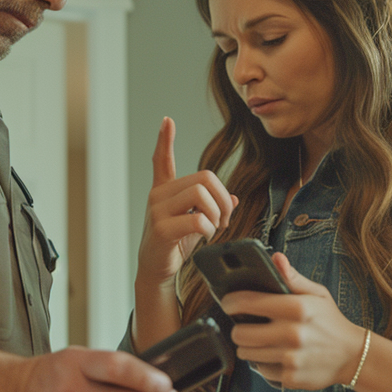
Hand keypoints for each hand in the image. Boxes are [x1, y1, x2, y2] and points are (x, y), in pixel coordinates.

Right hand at [136, 117, 237, 287]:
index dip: (164, 140)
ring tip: (214, 228)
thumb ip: (211, 208)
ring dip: (216, 213)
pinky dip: (208, 229)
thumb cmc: (175, 245)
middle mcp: (159, 195)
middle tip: (224, 219)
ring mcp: (157, 210)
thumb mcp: (194, 223)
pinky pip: (196, 220)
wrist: (156, 270)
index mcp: (165, 191)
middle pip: (203, 178)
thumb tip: (235, 199)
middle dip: (222, 199)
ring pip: (200, 194)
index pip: (162, 160)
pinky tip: (205, 237)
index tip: (167, 121)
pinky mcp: (161, 228)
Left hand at [223, 253, 366, 388]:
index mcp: (296, 308)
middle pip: (239, 333)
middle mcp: (291, 333)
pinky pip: (260, 370)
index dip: (231, 302)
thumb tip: (276, 258)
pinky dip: (264, 363)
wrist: (352, 356)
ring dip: (250, 346)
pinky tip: (276, 356)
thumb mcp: (317, 294)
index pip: (248, 302)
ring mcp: (290, 358)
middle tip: (246, 326)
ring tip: (262, 341)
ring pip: (246, 353)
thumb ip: (293, 278)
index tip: (228, 303)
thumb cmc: (331, 322)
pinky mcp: (290, 377)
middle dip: (239, 328)